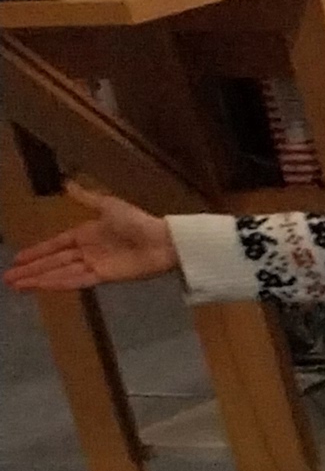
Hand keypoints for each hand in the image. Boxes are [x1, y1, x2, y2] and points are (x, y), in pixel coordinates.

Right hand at [4, 180, 179, 292]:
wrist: (162, 240)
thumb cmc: (138, 221)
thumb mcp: (108, 205)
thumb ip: (86, 198)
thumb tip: (67, 184)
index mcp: (85, 234)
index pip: (54, 245)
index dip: (36, 252)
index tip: (17, 259)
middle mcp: (86, 251)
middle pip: (52, 262)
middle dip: (30, 270)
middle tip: (7, 278)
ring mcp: (94, 265)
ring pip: (59, 273)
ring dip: (38, 279)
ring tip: (16, 286)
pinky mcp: (103, 277)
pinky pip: (76, 280)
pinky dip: (58, 283)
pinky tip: (41, 287)